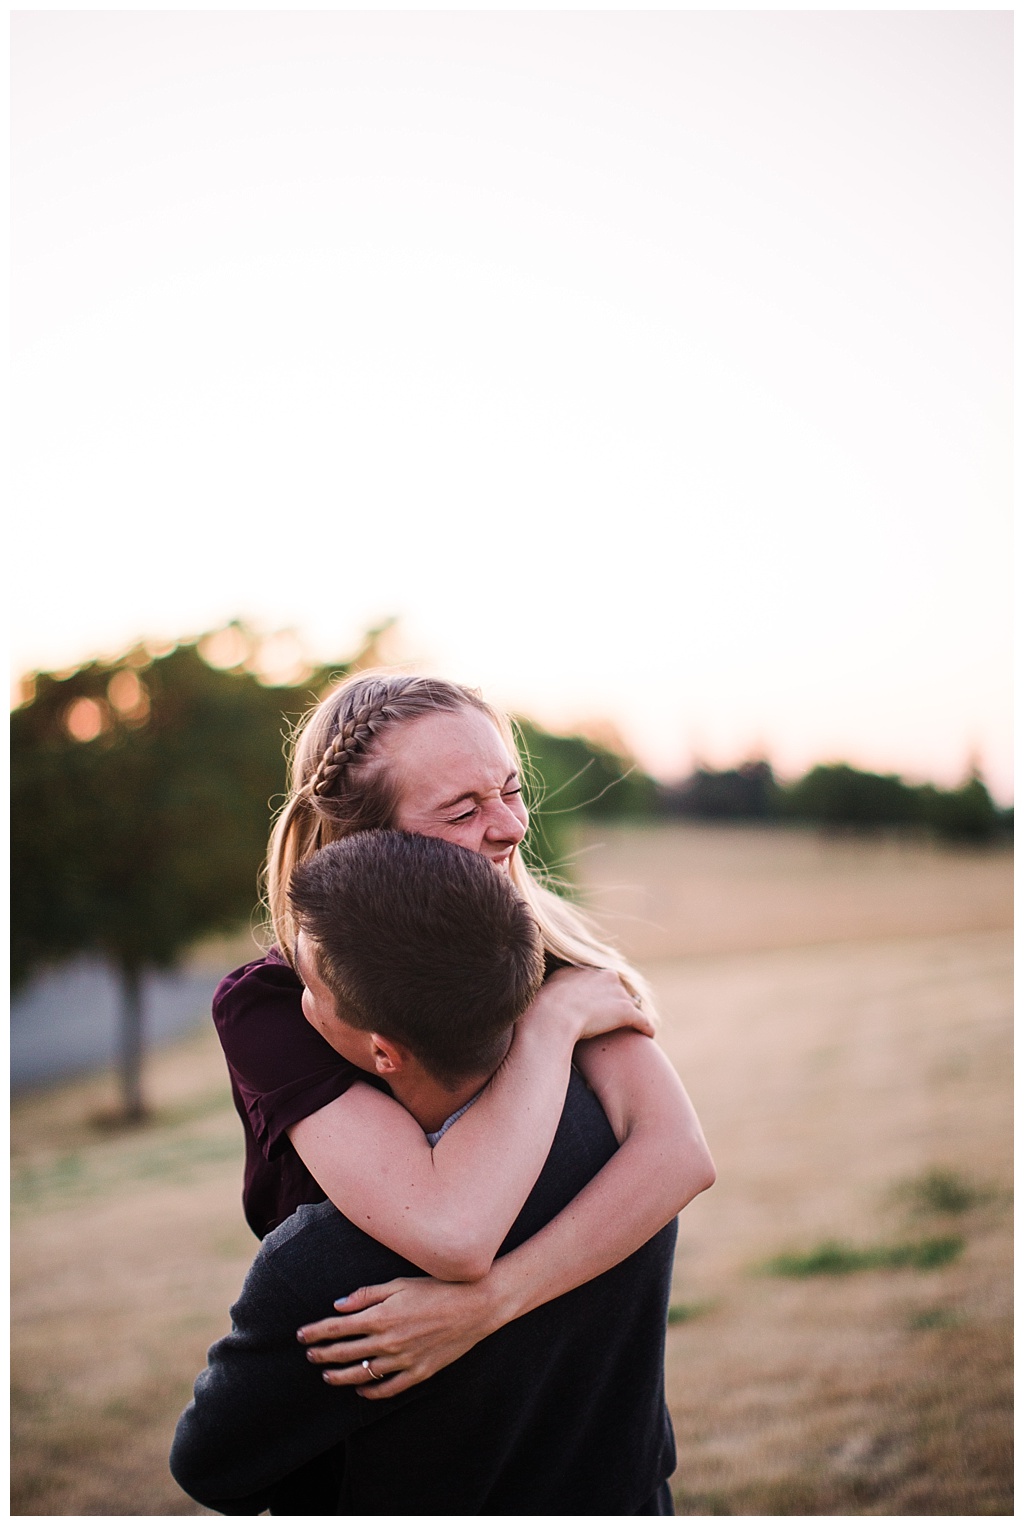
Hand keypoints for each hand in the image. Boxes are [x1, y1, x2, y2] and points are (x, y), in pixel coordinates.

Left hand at [296, 1276, 497, 1399]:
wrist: (474, 1306)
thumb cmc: (437, 1288)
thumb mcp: (399, 1283)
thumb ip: (367, 1295)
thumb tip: (339, 1305)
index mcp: (380, 1316)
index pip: (337, 1328)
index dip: (316, 1332)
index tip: (301, 1335)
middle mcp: (387, 1341)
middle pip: (345, 1352)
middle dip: (322, 1353)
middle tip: (308, 1355)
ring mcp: (402, 1360)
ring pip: (362, 1375)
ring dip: (341, 1375)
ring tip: (326, 1375)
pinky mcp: (418, 1373)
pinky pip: (388, 1388)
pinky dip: (371, 1392)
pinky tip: (361, 1390)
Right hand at [525, 966, 654, 1043]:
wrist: (552, 1018)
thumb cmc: (544, 1007)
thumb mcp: (548, 988)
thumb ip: (557, 986)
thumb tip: (553, 992)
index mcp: (586, 970)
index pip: (600, 980)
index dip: (602, 994)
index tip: (602, 1004)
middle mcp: (605, 976)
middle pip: (618, 989)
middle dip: (618, 1001)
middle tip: (618, 1016)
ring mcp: (617, 993)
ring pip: (631, 1004)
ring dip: (632, 1014)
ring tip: (636, 1026)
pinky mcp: (626, 1011)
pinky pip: (642, 1019)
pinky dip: (646, 1026)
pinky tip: (649, 1033)